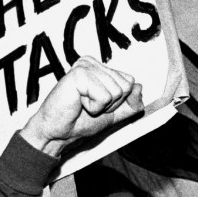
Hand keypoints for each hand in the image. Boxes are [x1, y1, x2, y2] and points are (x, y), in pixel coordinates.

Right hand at [20, 57, 142, 155]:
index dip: (118, 101)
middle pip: (126, 85)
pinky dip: (94, 107)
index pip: (130, 82)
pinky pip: (105, 96)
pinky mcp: (79, 74)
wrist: (57, 133)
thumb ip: (131, 103)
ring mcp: (85, 66)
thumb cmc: (80, 122)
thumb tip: (140, 86)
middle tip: (89, 106)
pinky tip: (78, 103)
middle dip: (111, 104)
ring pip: (117, 91)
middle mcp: (92, 63)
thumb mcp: (115, 114)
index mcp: (100, 68)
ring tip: (83, 105)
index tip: (98, 105)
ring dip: (102, 106)